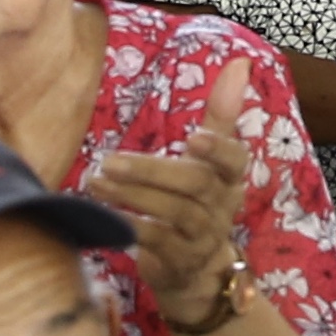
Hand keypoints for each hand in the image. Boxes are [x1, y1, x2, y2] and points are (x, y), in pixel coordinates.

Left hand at [91, 56, 259, 326]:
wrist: (197, 272)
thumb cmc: (198, 202)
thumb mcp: (211, 160)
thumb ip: (222, 114)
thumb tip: (239, 63)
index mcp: (231, 177)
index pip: (235, 159)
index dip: (218, 149)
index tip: (193, 137)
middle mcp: (222, 207)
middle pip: (194, 184)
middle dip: (151, 170)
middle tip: (109, 160)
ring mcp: (203, 237)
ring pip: (173, 213)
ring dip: (131, 196)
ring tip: (96, 182)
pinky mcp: (180, 262)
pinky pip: (155, 241)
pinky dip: (128, 225)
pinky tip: (103, 212)